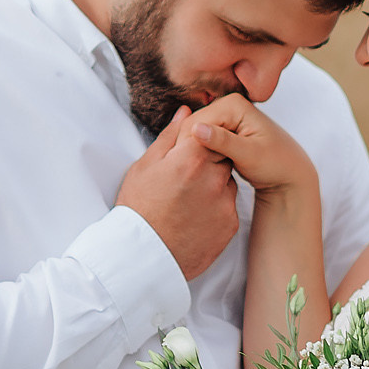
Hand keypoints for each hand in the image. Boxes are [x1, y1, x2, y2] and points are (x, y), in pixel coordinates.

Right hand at [117, 108, 238, 281]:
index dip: (197, 143)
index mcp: (191, 157)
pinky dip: (216, 209)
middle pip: (221, 157)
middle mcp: (214, 177)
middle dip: (207, 163)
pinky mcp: (230, 224)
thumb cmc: (138, 209)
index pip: (208, 134)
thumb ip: (170, 136)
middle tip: (184, 180)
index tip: (185, 155)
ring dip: (213, 186)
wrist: (143, 257)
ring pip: (227, 182)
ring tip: (187, 202)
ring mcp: (225, 202)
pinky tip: (194, 218)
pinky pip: (228, 206)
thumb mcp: (145, 166)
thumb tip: (186, 112)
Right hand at [188, 92, 315, 198]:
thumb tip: (196, 130)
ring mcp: (225, 115)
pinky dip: (201, 153)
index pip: (195, 121)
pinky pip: (201, 139)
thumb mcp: (250, 155)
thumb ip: (224, 142)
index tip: (196, 167)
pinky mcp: (223, 128)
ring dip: (195, 152)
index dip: (190, 145)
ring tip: (206, 170)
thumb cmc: (276, 165)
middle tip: (200, 172)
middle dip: (192, 148)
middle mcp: (227, 103)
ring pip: (194, 134)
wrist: (289, 174)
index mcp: (234, 104)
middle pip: (192, 125)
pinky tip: (208, 167)